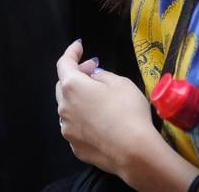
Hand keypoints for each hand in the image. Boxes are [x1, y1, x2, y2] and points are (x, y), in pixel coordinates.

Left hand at [54, 39, 163, 177]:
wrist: (134, 152)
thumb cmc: (128, 111)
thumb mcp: (120, 83)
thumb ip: (102, 76)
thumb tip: (94, 77)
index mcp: (72, 87)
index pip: (64, 63)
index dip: (72, 51)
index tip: (79, 46)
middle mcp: (63, 108)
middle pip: (63, 86)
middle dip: (77, 75)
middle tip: (94, 72)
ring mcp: (67, 130)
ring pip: (68, 108)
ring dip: (79, 99)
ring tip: (98, 98)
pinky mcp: (75, 147)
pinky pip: (76, 127)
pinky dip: (83, 119)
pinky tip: (100, 121)